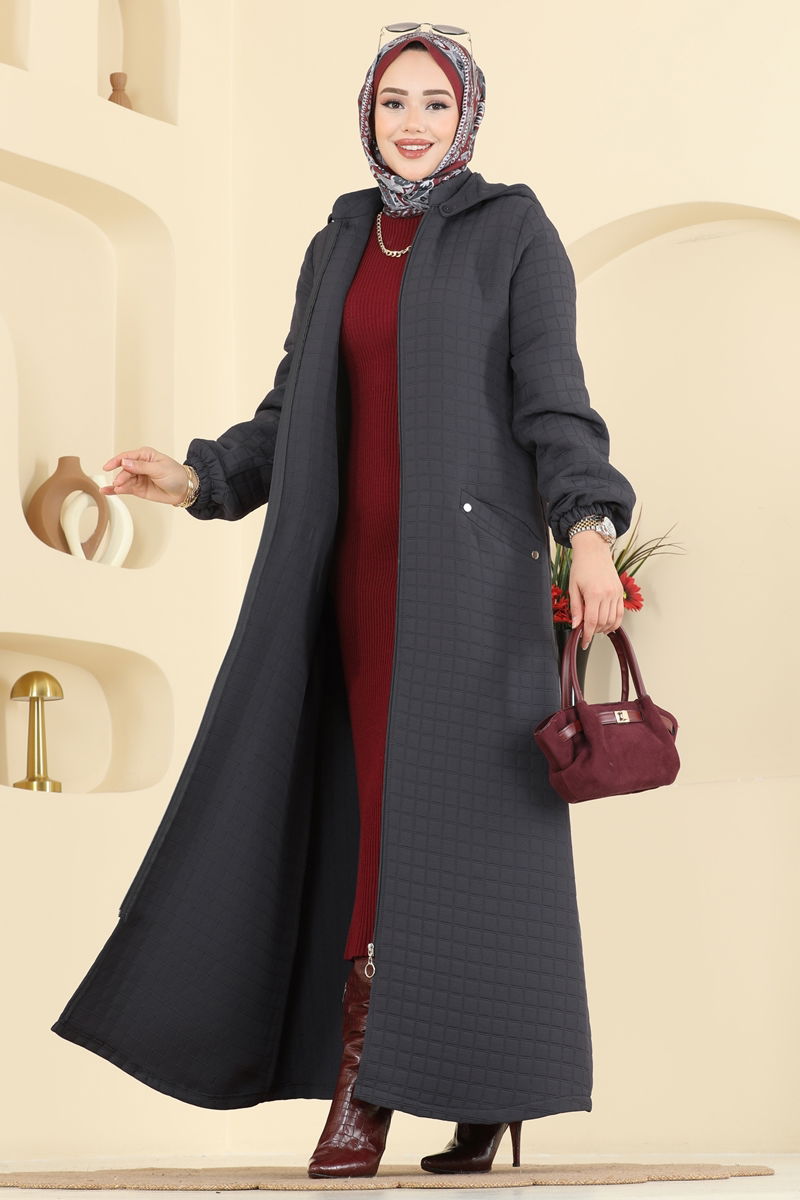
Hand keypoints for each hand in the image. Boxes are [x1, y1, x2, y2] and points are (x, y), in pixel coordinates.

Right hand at [101, 447, 188, 505]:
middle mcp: (139, 465)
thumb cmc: (176, 475)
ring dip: (118, 484)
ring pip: (123, 480)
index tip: (108, 466)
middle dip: (120, 476)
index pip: (127, 456)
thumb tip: (125, 462)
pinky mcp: (138, 488)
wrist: (184, 490)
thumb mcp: (160, 469)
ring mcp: (138, 477)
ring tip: (116, 488)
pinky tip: (107, 491)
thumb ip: (141, 466)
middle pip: (124, 469)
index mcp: (145, 455)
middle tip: (119, 482)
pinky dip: (115, 490)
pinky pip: (124, 488)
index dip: (116, 461)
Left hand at [568, 531, 624, 648]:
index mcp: (594, 594)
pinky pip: (620, 612)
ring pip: (613, 620)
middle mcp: (607, 594)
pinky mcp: (620, 592)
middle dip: (594, 632)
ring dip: (604, 628)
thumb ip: (576, 608)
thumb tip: (576, 625)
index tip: (584, 642)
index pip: (592, 621)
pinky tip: (607, 625)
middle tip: (586, 633)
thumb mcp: (573, 587)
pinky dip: (615, 622)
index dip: (587, 635)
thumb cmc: (581, 566)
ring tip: (596, 629)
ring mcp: (615, 593)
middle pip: (603, 623)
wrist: (594, 551)